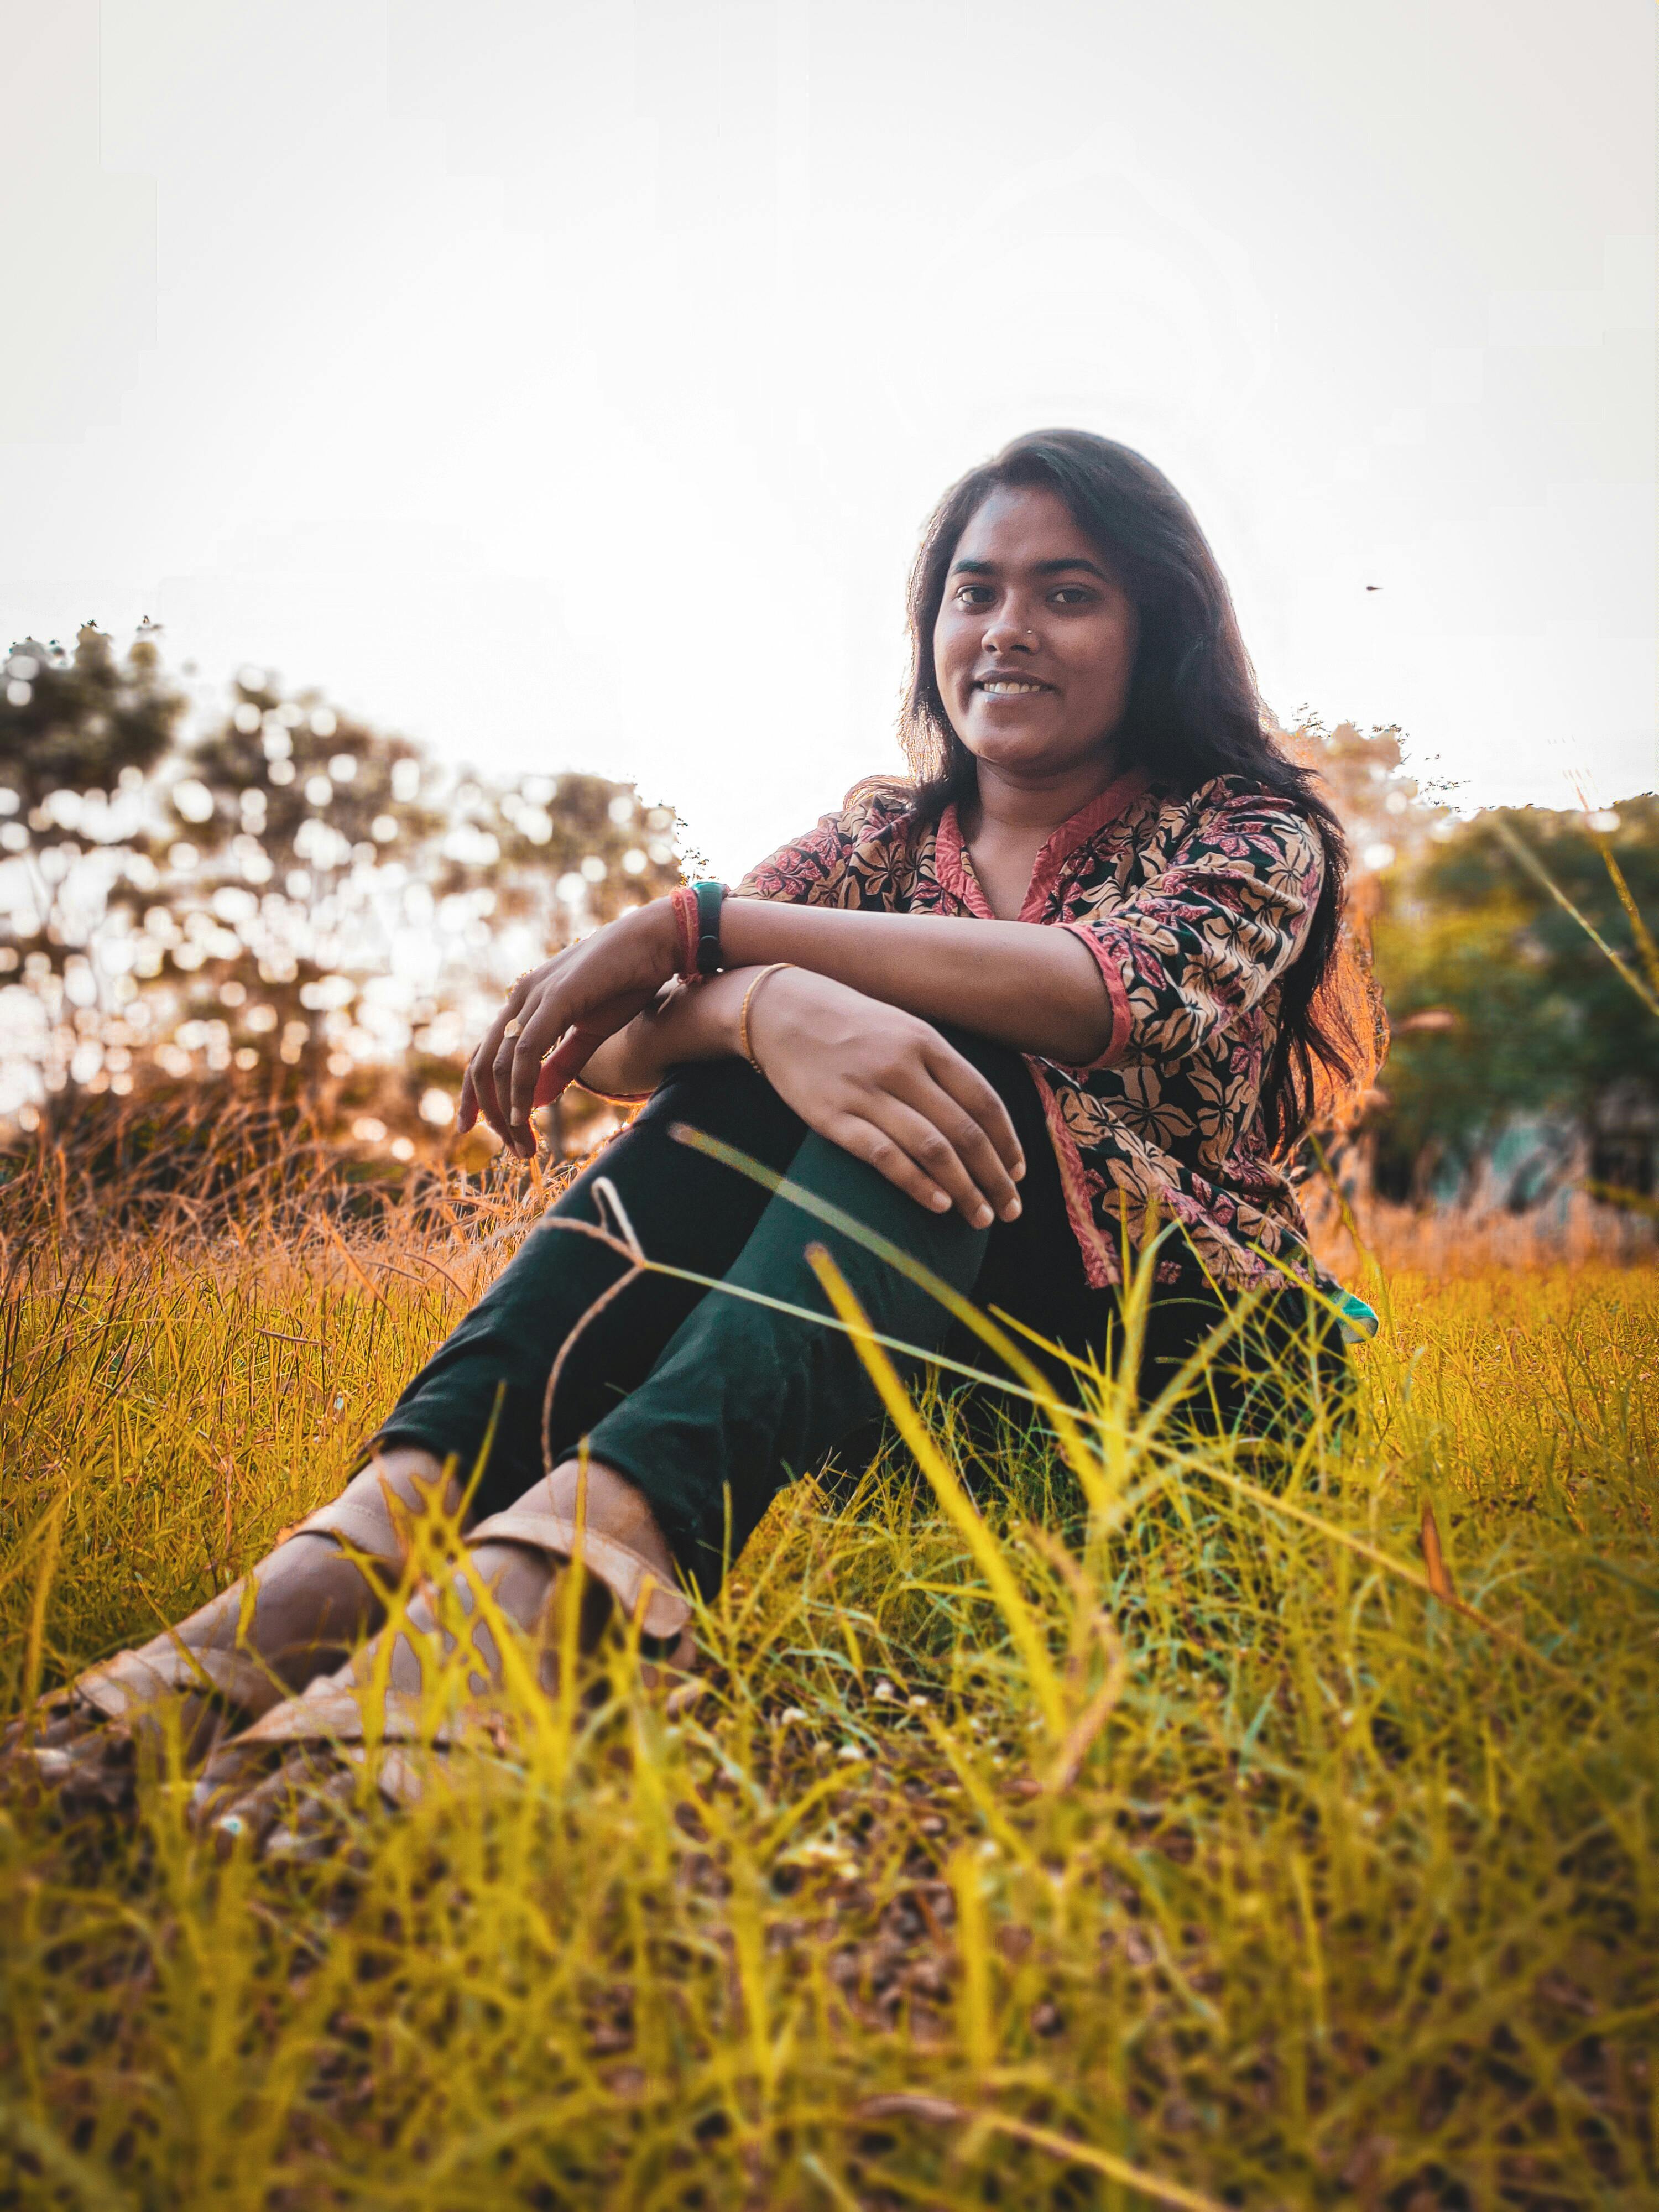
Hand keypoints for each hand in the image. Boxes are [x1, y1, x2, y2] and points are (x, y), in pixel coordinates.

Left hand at [459, 903, 677, 1157]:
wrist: (657, 942)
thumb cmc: (628, 981)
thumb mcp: (591, 1031)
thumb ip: (562, 1064)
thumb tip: (539, 1099)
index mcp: (526, 1003)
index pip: (484, 1055)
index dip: (473, 1095)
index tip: (472, 1128)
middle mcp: (521, 998)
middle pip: (484, 1066)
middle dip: (491, 1114)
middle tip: (513, 1150)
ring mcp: (535, 996)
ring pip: (501, 1065)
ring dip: (508, 1111)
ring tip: (524, 1146)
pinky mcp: (556, 998)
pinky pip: (527, 1052)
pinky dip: (521, 1087)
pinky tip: (526, 1116)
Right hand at [746, 969, 1024, 1225]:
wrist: (779, 1011)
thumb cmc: (848, 1024)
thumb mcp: (902, 1028)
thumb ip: (939, 1067)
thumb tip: (981, 1119)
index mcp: (925, 1043)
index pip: (983, 1100)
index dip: (1007, 1142)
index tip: (1019, 1172)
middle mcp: (901, 1067)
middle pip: (965, 1132)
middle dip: (994, 1177)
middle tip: (1010, 1210)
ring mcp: (865, 1092)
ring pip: (932, 1149)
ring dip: (964, 1189)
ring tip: (980, 1217)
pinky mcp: (832, 1117)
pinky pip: (884, 1156)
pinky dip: (917, 1184)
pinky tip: (938, 1205)